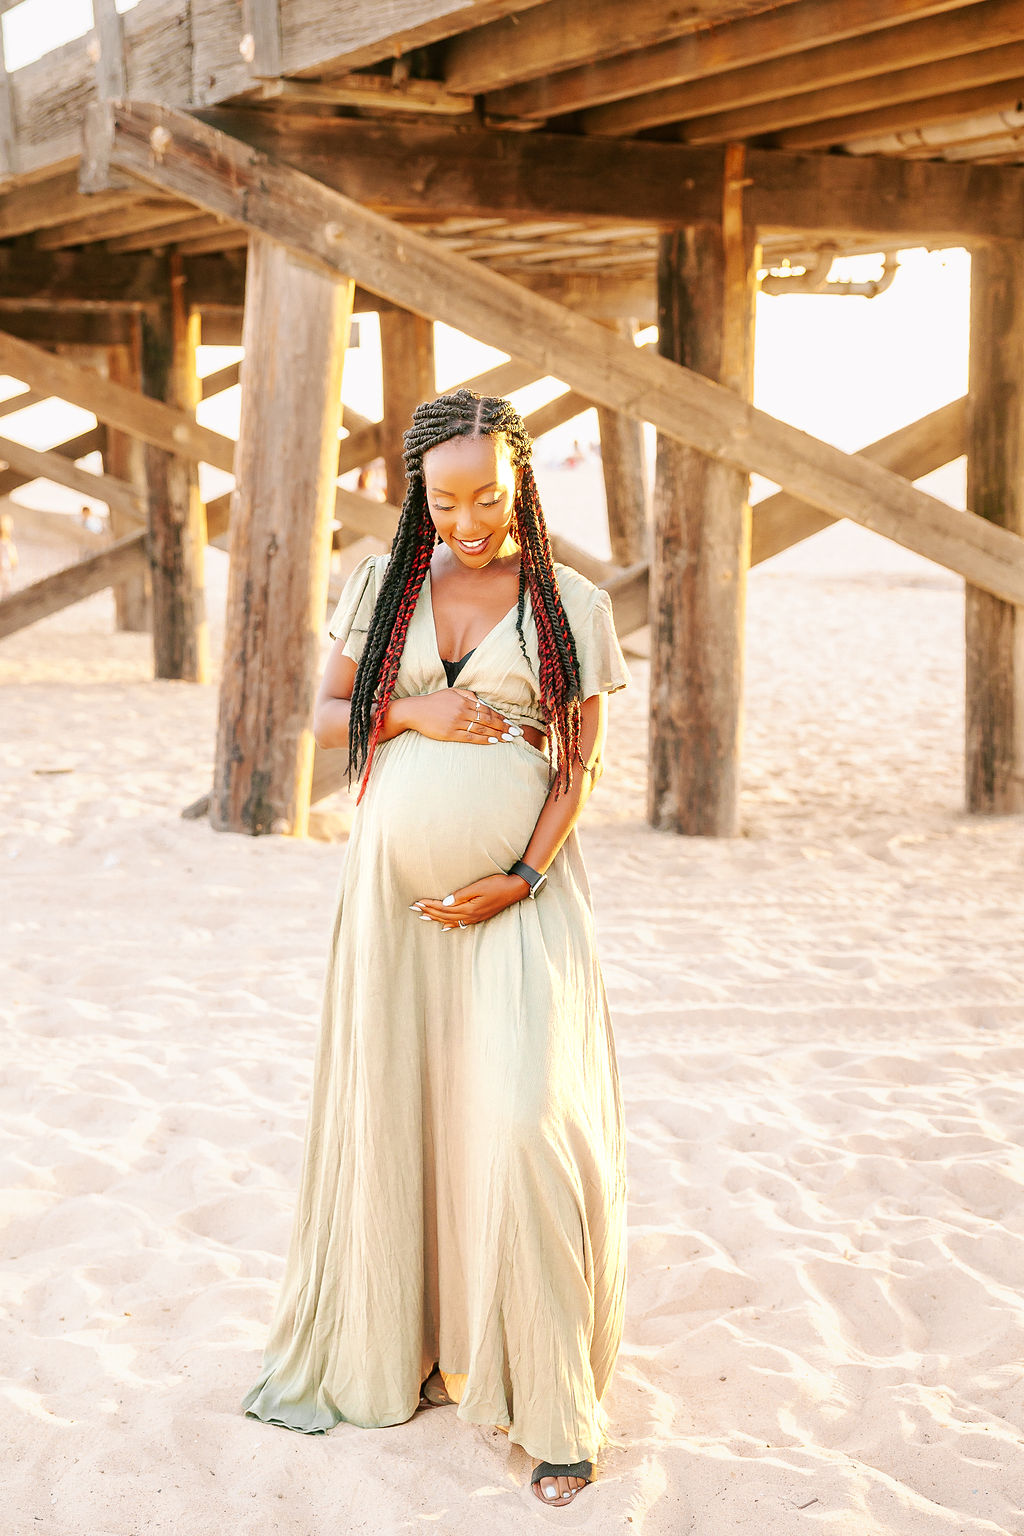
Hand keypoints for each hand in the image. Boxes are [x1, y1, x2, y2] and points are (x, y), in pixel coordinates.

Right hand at [401, 688, 520, 745]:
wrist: (414, 711)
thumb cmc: (433, 702)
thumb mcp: (451, 692)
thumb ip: (467, 695)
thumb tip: (482, 700)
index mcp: (464, 701)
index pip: (487, 710)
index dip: (501, 717)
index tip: (511, 722)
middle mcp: (462, 711)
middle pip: (488, 720)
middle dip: (504, 726)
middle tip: (516, 732)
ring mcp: (456, 723)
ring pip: (481, 729)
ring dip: (497, 734)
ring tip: (509, 738)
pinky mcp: (450, 734)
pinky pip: (470, 737)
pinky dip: (483, 739)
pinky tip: (493, 741)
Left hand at [412, 873, 530, 928]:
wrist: (515, 889)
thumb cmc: (498, 884)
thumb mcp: (479, 886)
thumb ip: (461, 895)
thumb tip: (444, 902)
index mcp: (469, 908)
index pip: (444, 908)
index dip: (430, 906)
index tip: (418, 902)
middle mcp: (471, 916)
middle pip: (444, 916)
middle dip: (429, 912)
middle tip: (414, 909)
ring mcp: (475, 918)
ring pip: (450, 921)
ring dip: (436, 918)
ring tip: (423, 917)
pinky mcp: (479, 917)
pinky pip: (460, 923)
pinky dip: (450, 925)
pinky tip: (444, 927)